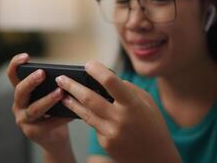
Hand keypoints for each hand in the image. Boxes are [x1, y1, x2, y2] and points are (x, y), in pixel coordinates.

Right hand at [6, 53, 72, 151]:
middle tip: (42, 73)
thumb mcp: (50, 96)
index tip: (26, 56)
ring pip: (34, 109)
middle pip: (20, 91)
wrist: (55, 138)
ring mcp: (23, 120)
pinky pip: (47, 124)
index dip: (15, 64)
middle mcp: (18, 105)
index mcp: (22, 92)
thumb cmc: (54, 112)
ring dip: (48, 100)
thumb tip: (69, 75)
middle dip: (31, 81)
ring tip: (60, 92)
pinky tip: (71, 113)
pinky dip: (60, 117)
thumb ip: (53, 86)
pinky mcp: (32, 133)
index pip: (12, 75)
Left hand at [56, 60, 180, 162]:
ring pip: (84, 113)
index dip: (97, 70)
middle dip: (72, 86)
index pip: (110, 82)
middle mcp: (120, 119)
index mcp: (132, 104)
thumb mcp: (147, 102)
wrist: (156, 158)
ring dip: (72, 102)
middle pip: (89, 98)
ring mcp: (111, 133)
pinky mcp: (105, 143)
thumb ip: (128, 90)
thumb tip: (107, 81)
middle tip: (60, 78)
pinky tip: (84, 112)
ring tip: (63, 94)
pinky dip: (90, 117)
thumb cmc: (153, 125)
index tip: (88, 64)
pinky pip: (94, 126)